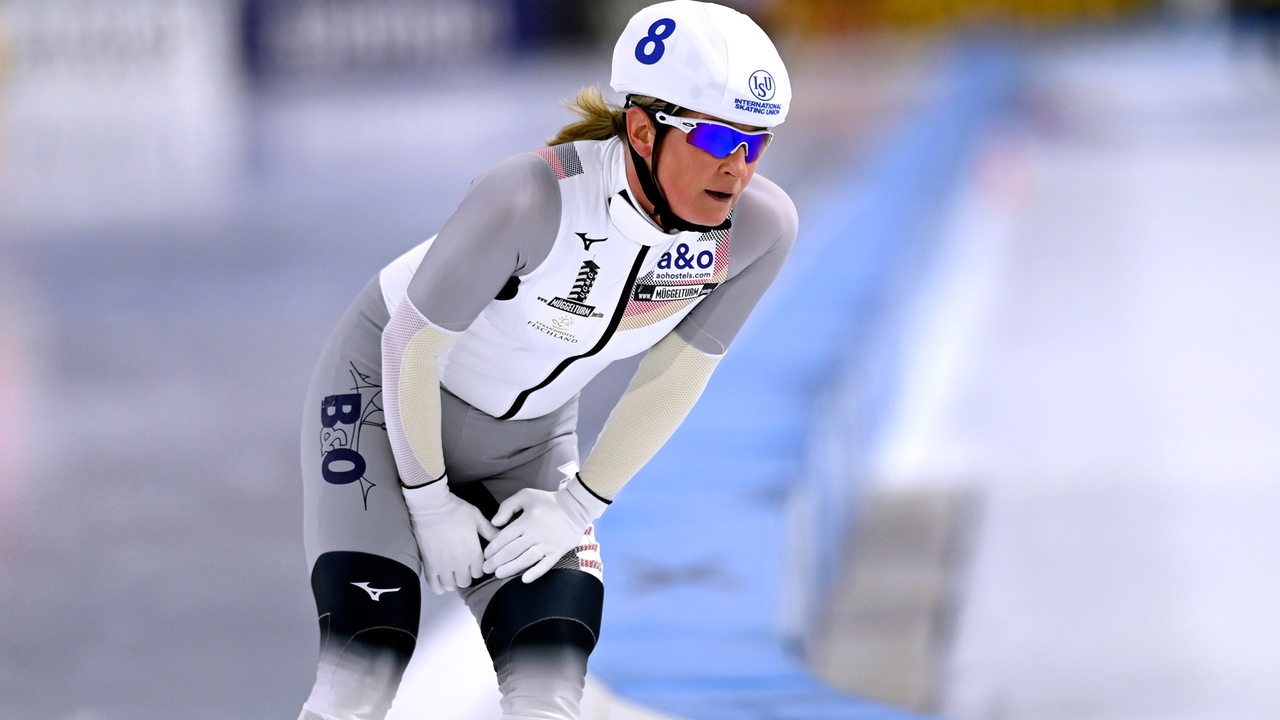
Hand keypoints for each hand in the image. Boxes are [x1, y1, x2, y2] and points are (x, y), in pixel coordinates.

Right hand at [402, 478, 498, 593]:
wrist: (432, 506)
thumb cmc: (457, 510)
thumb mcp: (478, 518)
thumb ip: (490, 531)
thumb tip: (502, 538)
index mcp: (473, 554)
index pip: (480, 573)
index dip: (478, 568)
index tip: (475, 561)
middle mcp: (459, 564)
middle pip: (466, 581)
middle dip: (466, 575)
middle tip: (463, 566)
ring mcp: (443, 566)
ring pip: (451, 586)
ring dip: (453, 581)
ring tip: (452, 572)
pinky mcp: (429, 565)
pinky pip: (434, 585)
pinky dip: (439, 586)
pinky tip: (442, 581)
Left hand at [483, 475, 608, 582]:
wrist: (576, 506)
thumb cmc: (548, 501)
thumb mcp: (526, 495)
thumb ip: (508, 506)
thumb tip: (494, 522)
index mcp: (526, 521)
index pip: (504, 537)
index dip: (493, 547)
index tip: (485, 554)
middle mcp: (536, 534)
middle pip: (512, 551)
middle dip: (496, 561)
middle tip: (486, 569)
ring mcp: (548, 544)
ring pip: (526, 559)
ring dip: (510, 568)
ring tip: (498, 574)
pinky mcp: (558, 551)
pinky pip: (546, 565)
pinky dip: (535, 573)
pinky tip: (524, 579)